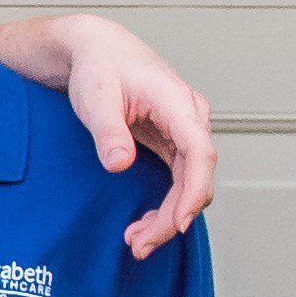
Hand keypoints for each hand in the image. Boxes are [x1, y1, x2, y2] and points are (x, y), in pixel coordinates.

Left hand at [60, 21, 216, 259]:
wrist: (97, 50)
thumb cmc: (98, 68)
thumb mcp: (96, 98)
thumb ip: (109, 132)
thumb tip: (121, 165)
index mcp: (178, 103)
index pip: (199, 153)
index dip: (193, 191)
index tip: (177, 223)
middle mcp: (190, 118)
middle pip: (196, 176)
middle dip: (173, 216)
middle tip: (139, 246)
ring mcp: (185, 130)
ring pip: (189, 182)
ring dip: (168, 215)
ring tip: (136, 242)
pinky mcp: (173, 141)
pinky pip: (179, 178)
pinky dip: (165, 203)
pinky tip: (144, 224)